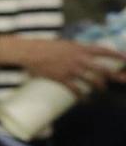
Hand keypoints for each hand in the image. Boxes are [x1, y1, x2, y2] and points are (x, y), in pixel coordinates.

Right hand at [1, 38, 125, 95]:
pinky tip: (85, 101)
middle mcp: (79, 59)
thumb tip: (82, 54)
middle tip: (121, 80)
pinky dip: (82, 97)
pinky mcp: (62, 78)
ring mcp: (71, 69)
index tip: (125, 58)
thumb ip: (75, 49)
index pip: (103, 50)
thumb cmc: (44, 46)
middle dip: (114, 76)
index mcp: (80, 48)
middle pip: (102, 70)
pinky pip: (76, 89)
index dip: (116, 55)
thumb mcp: (64, 44)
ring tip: (101, 90)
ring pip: (92, 81)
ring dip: (99, 87)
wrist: (29, 52)